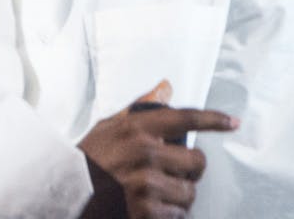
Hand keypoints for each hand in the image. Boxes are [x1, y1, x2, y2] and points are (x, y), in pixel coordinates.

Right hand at [77, 80, 238, 218]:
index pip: (185, 119)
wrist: (61, 194)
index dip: (213, 120)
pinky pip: (177, 215)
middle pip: (196, 161)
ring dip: (180, 197)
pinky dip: (170, 215)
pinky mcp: (144, 211)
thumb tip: (165, 87)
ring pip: (189, 192)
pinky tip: (154, 210)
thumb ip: (140, 108)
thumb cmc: (86, 161)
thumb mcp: (109, 126)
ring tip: (161, 195)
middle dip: (191, 171)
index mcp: (137, 128)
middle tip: (177, 174)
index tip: (232, 122)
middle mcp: (145, 153)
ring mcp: (145, 183)